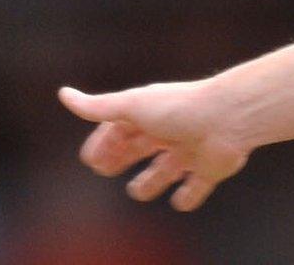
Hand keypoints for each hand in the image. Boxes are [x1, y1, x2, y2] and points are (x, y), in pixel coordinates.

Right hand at [57, 82, 250, 211]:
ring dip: (150, 184)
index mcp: (149, 115)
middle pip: (136, 150)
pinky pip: (194, 190)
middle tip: (107, 169)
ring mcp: (188, 151)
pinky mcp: (209, 170)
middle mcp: (168, 132)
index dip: (103, 146)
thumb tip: (63, 95)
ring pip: (163, 172)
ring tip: (140, 187)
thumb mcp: (132, 107)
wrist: (230, 117)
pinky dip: (187, 198)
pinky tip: (181, 197)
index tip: (93, 161)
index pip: (117, 131)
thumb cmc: (178, 109)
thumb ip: (98, 107)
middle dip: (119, 160)